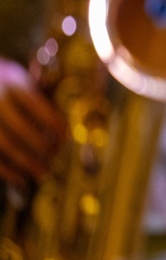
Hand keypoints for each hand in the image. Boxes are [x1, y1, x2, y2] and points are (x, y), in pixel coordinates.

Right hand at [0, 59, 64, 186]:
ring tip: (42, 171)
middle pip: (22, 129)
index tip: (65, 136)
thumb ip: (44, 95)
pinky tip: (20, 179)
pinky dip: (6, 171)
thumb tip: (66, 123)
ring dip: (26, 162)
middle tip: (54, 156)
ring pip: (5, 146)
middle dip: (42, 146)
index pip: (39, 107)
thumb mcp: (24, 81)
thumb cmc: (8, 85)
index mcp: (14, 84)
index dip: (55, 124)